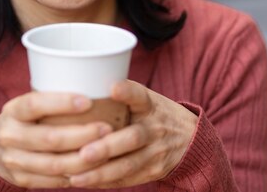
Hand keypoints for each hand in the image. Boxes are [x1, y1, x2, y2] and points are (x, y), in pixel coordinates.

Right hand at [0, 91, 113, 187]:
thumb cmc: (23, 120)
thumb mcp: (27, 105)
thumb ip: (51, 99)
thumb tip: (95, 84)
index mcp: (13, 110)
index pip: (34, 104)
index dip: (61, 103)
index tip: (88, 101)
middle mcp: (9, 135)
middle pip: (49, 138)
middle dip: (82, 135)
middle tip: (106, 129)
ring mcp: (13, 160)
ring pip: (54, 164)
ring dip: (84, 159)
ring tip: (106, 151)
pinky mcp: (21, 179)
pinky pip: (53, 180)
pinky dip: (75, 175)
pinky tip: (92, 168)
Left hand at [68, 80, 197, 187]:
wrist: (191, 138)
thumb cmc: (153, 114)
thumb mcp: (145, 98)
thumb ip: (122, 95)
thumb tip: (80, 84)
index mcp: (150, 105)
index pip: (140, 96)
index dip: (127, 92)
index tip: (113, 88)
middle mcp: (155, 128)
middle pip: (133, 138)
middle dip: (107, 148)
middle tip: (84, 153)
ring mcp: (156, 152)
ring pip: (129, 164)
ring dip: (101, 172)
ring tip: (76, 176)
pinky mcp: (154, 171)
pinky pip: (127, 179)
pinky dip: (105, 182)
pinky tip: (84, 181)